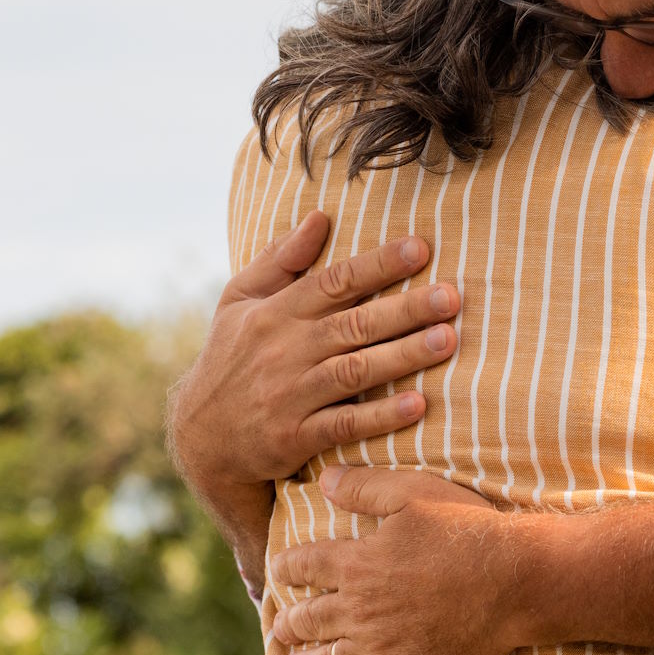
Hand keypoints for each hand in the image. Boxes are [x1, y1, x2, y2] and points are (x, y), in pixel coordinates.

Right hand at [167, 210, 462, 494]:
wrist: (202, 436)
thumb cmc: (231, 357)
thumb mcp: (239, 301)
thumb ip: (280, 259)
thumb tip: (319, 216)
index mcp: (276, 312)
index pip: (334, 281)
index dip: (379, 264)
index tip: (421, 247)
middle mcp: (284, 350)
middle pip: (354, 324)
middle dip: (406, 309)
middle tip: (451, 296)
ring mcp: (290, 395)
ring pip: (355, 371)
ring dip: (403, 356)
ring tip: (447, 340)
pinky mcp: (295, 437)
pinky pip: (344, 425)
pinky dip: (381, 416)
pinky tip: (419, 405)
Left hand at [271, 466, 523, 654]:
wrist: (514, 581)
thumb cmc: (467, 531)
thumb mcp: (415, 493)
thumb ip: (365, 487)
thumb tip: (324, 479)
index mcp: (357, 563)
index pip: (305, 565)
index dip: (288, 567)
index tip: (280, 570)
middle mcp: (358, 609)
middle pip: (309, 618)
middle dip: (290, 621)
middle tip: (280, 626)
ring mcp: (379, 648)